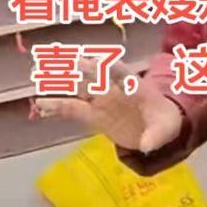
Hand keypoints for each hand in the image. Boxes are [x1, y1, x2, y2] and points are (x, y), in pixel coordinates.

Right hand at [34, 58, 183, 152]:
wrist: (156, 129)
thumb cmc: (163, 122)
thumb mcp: (165, 129)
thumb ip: (155, 136)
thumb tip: (147, 145)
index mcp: (134, 86)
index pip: (121, 73)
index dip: (107, 66)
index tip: (93, 60)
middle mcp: (114, 89)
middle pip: (94, 76)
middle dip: (79, 69)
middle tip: (61, 62)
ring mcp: (102, 101)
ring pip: (79, 89)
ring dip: (63, 84)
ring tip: (42, 79)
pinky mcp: (93, 115)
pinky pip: (73, 109)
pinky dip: (57, 107)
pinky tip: (41, 105)